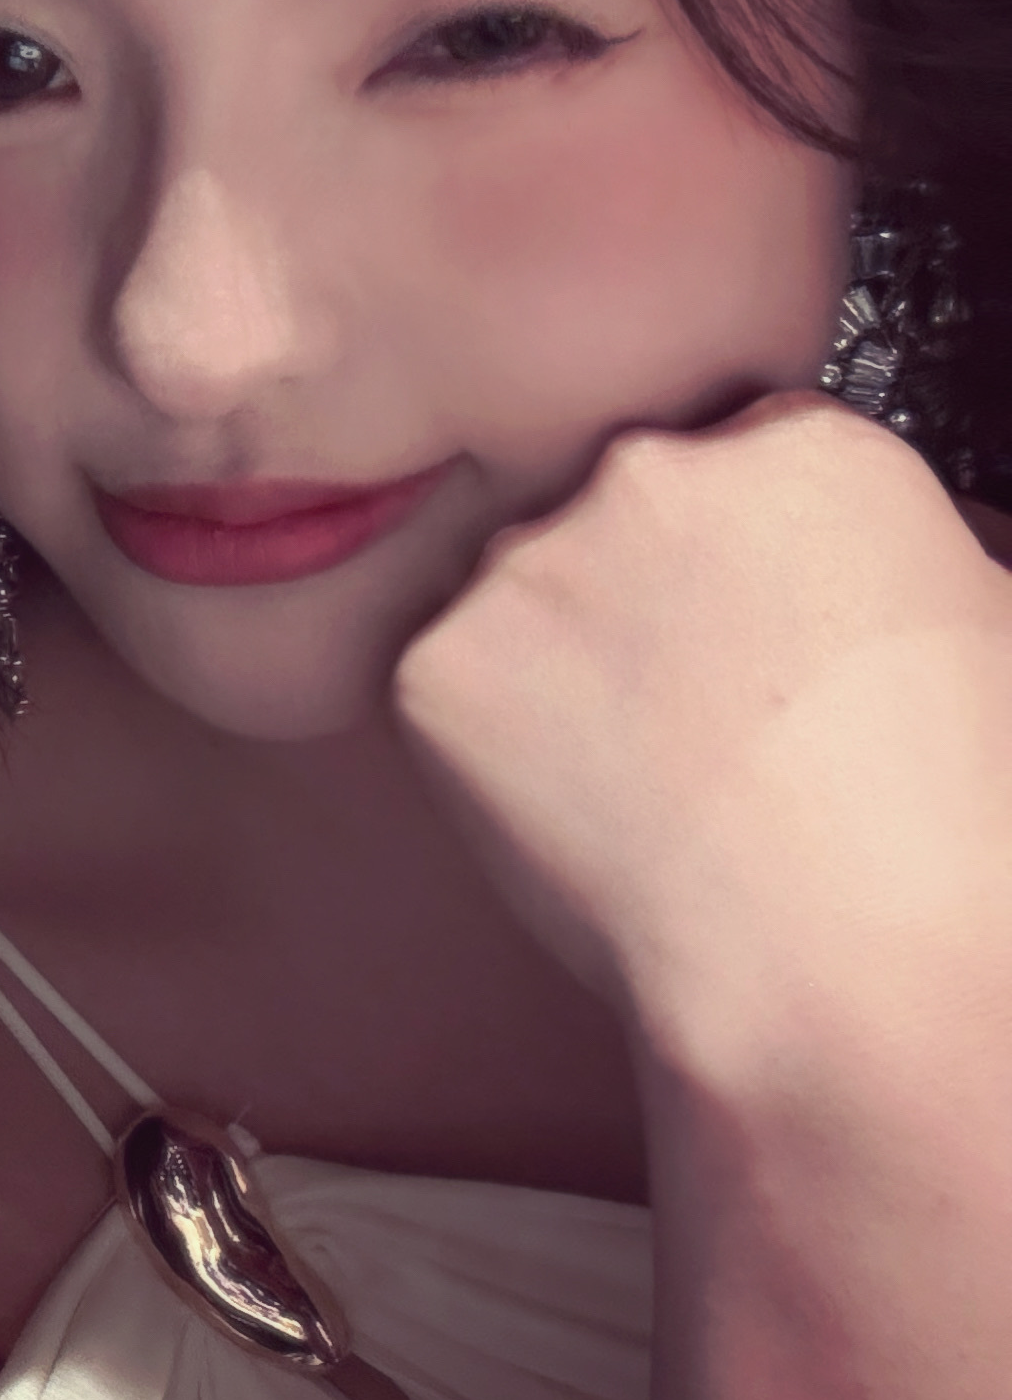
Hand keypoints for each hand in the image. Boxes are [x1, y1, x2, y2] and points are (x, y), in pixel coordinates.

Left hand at [391, 394, 1011, 1051]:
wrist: (848, 949)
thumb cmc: (943, 818)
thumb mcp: (989, 633)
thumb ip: (903, 562)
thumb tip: (888, 566)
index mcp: (801, 450)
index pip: (740, 458)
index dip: (743, 561)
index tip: (748, 627)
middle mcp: (654, 475)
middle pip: (624, 513)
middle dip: (644, 595)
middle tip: (693, 716)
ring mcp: (533, 564)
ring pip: (525, 597)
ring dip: (560, 666)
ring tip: (645, 782)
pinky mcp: (441, 665)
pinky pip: (450, 689)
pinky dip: (489, 750)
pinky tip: (580, 816)